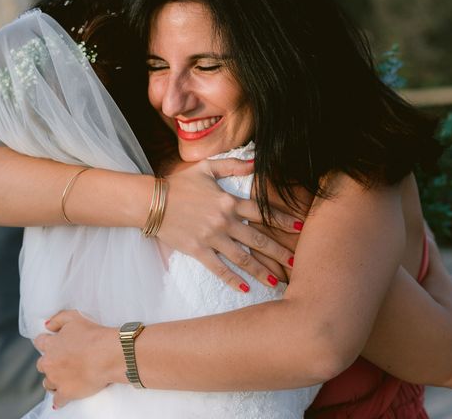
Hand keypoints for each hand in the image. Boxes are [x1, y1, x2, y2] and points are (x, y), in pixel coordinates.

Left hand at [34, 310, 117, 407]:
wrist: (107, 355)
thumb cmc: (93, 335)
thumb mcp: (74, 317)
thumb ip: (58, 319)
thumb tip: (47, 325)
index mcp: (51, 344)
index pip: (40, 343)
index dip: (46, 343)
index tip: (52, 344)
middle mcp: (50, 362)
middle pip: (42, 365)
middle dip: (49, 363)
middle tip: (61, 362)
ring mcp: (56, 379)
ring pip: (48, 383)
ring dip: (54, 381)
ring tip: (64, 379)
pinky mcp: (66, 393)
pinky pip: (58, 401)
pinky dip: (60, 400)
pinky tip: (62, 399)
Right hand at [159, 158, 301, 289]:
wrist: (152, 202)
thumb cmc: (179, 184)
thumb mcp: (206, 168)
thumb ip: (233, 165)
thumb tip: (256, 162)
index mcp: (228, 202)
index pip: (261, 212)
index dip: (282, 220)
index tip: (299, 228)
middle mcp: (224, 222)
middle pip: (258, 239)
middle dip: (278, 251)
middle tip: (296, 263)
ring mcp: (211, 238)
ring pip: (242, 257)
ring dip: (261, 271)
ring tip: (277, 282)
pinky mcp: (198, 251)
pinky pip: (219, 268)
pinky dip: (233, 279)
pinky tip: (245, 289)